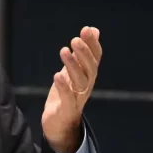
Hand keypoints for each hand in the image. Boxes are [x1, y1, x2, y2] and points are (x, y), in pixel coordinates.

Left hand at [42, 26, 102, 152]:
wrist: (59, 123)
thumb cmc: (67, 93)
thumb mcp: (74, 69)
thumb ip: (82, 52)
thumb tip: (93, 29)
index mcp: (88, 75)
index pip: (95, 58)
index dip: (93, 44)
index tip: (86, 30)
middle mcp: (86, 86)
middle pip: (90, 68)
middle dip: (84, 53)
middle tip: (75, 39)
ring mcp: (78, 98)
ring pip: (80, 81)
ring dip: (72, 65)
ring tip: (63, 51)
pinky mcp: (67, 109)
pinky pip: (68, 98)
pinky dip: (64, 87)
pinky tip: (57, 75)